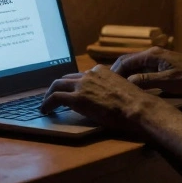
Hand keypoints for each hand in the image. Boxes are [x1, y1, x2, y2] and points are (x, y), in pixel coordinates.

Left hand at [39, 65, 159, 133]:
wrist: (136, 107)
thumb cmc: (134, 103)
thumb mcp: (119, 89)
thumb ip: (108, 88)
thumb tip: (102, 97)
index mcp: (100, 71)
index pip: (79, 75)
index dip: (71, 85)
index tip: (68, 91)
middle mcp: (89, 74)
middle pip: (65, 78)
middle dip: (57, 87)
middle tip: (51, 97)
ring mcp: (82, 85)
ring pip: (57, 85)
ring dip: (49, 95)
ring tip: (45, 105)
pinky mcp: (77, 98)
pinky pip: (55, 98)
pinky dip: (47, 104)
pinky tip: (45, 111)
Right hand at [110, 47, 181, 95]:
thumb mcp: (168, 82)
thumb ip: (147, 80)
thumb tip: (127, 82)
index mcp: (152, 55)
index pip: (126, 61)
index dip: (114, 72)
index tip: (105, 83)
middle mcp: (153, 53)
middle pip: (128, 62)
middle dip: (117, 73)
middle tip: (107, 86)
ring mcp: (158, 59)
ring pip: (135, 66)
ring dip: (126, 75)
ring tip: (116, 88)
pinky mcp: (162, 65)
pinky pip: (143, 69)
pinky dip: (135, 76)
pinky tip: (132, 86)